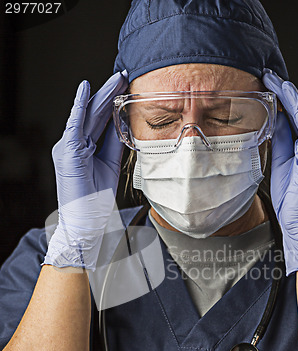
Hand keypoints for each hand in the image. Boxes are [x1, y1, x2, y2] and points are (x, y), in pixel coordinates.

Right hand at [44, 71, 127, 269]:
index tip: (125, 87)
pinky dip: (80, 107)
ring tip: (115, 79)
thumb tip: (124, 124)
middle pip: (94, 114)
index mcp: (84, 148)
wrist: (86, 223)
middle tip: (124, 75)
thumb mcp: (111, 166)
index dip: (112, 103)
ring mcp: (68, 148)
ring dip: (101, 95)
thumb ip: (115, 145)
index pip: (100, 120)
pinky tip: (85, 91)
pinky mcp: (67, 152)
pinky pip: (75, 125)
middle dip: (109, 94)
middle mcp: (74, 145)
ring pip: (87, 115)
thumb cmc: (96, 200)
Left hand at [262, 70, 297, 274]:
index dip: (283, 98)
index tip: (268, 84)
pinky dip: (297, 107)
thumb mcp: (281, 162)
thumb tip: (272, 119)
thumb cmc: (293, 198)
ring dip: (289, 93)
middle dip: (285, 91)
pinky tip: (286, 94)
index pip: (297, 116)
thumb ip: (280, 140)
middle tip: (267, 74)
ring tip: (272, 78)